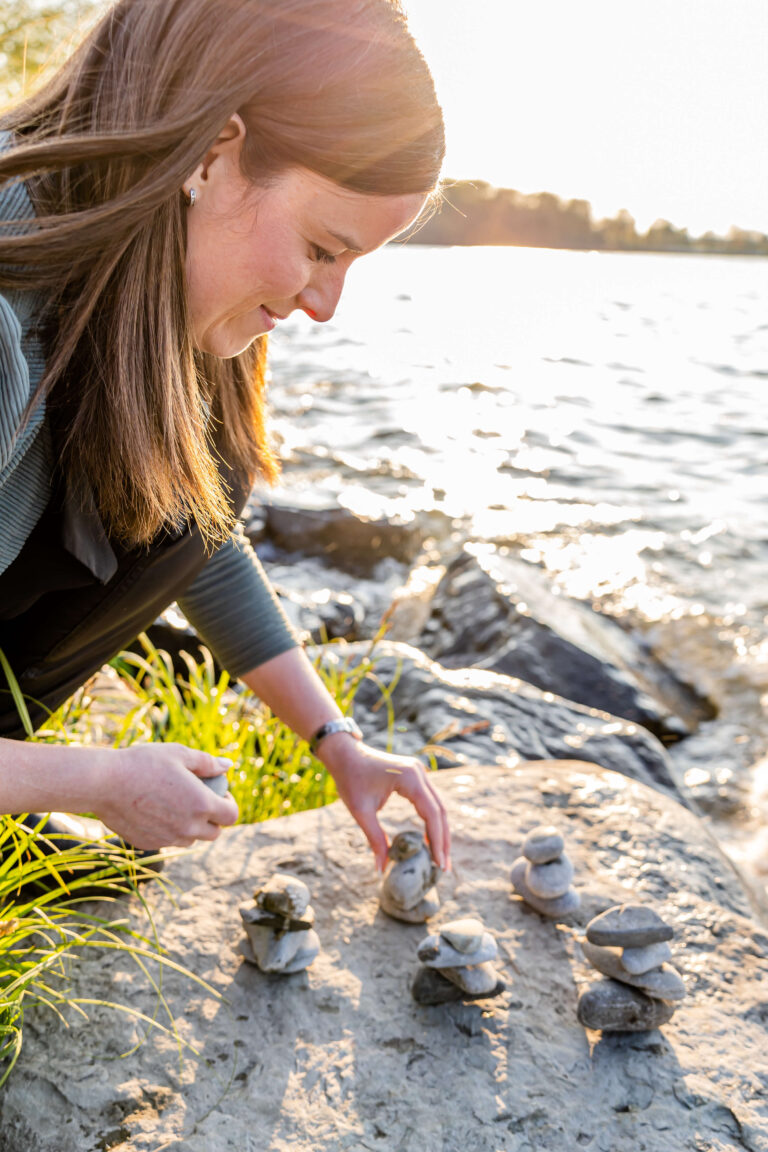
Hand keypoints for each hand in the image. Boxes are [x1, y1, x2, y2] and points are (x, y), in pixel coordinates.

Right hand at [93, 743, 238, 848]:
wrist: (103, 783)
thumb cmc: (143, 763)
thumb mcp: (179, 754)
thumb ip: (207, 762)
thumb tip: (227, 766)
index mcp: (201, 805)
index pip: (231, 816)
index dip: (229, 804)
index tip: (220, 793)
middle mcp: (187, 828)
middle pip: (214, 833)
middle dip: (213, 819)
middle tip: (201, 800)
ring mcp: (167, 839)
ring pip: (190, 840)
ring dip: (191, 827)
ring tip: (178, 805)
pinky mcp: (148, 844)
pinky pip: (167, 841)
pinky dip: (168, 830)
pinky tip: (155, 810)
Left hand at [317, 737, 450, 872]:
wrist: (344, 753)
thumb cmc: (350, 778)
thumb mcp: (361, 811)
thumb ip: (375, 839)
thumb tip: (381, 868)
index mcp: (410, 778)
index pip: (432, 814)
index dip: (437, 840)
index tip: (438, 864)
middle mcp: (419, 773)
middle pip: (440, 811)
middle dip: (443, 840)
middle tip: (443, 867)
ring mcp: (419, 773)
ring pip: (437, 806)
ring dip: (439, 832)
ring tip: (439, 857)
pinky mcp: (415, 776)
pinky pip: (429, 801)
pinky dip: (432, 821)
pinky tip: (429, 840)